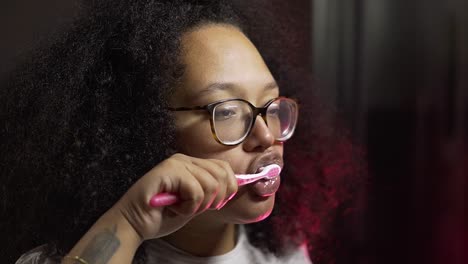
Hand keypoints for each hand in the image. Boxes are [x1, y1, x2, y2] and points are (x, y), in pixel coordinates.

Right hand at [112, 153, 237, 240]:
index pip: (224, 168)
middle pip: (222, 174)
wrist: (133, 224)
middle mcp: (184, 159)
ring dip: (199, 204)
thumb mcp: (194, 203)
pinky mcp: (168, 170)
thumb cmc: (161, 215)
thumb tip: (234, 188)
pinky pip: (196, 190)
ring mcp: (176, 163)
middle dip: (215, 199)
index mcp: (191, 164)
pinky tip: (174, 208)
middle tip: (196, 208)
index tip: (215, 205)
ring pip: (211, 184)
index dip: (228, 188)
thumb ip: (211, 193)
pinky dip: (188, 207)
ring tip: (182, 208)